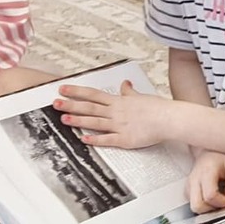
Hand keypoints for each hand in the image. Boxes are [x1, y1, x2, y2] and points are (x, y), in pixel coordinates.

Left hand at [53, 80, 171, 148]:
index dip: (77, 91)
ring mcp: (119, 125)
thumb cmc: (157, 108)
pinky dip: (95, 139)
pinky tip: (83, 139)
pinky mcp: (125, 139)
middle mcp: (116, 112)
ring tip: (63, 119)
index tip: (62, 89)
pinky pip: (107, 139)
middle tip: (55, 103)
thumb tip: (125, 83)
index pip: (93, 94)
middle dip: (71, 105)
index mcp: (118, 101)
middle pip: (90, 107)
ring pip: (95, 122)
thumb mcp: (140, 96)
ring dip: (78, 120)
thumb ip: (129, 92)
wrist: (169, 118)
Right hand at [187, 150, 224, 212]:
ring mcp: (189, 185)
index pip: (210, 196)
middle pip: (197, 206)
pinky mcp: (187, 190)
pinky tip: (212, 198)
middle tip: (223, 201)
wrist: (210, 153)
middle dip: (212, 209)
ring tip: (218, 200)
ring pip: (194, 208)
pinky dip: (204, 205)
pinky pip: (194, 204)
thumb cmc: (222, 159)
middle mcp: (194, 179)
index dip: (223, 201)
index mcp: (206, 171)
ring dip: (208, 209)